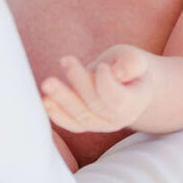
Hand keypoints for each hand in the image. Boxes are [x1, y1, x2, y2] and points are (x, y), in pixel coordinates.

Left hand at [41, 45, 155, 132]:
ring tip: (48, 83)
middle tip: (65, 60)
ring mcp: (102, 125)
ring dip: (62, 99)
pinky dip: (58, 114)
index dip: (106, 83)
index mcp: (136, 101)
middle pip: (95, 104)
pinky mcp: (87, 125)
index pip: (117, 98)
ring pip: (81, 115)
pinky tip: (45, 101)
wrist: (127, 85)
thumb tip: (117, 72)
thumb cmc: (129, 67)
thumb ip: (131, 63)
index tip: (101, 66)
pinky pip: (72, 124)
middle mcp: (120, 118)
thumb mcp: (135, 58)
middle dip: (79, 82)